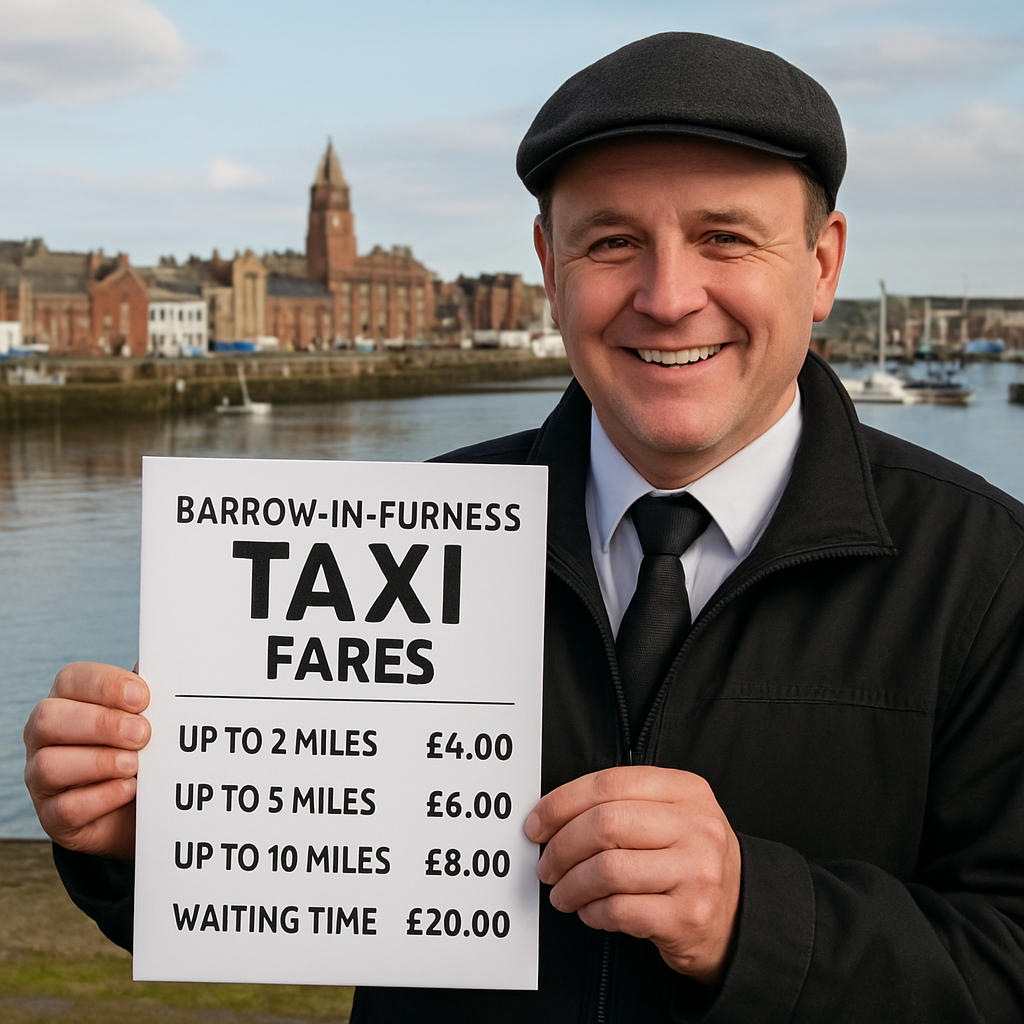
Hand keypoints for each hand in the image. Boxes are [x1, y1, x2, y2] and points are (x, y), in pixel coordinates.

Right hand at [24, 662, 150, 859]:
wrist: (142, 805)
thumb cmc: (141, 747)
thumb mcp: (146, 717)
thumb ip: (149, 695)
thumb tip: (169, 669)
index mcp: (67, 700)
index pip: (72, 679)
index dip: (106, 685)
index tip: (143, 697)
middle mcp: (44, 736)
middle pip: (49, 718)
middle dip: (101, 724)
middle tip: (143, 734)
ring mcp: (40, 778)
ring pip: (49, 764)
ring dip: (99, 762)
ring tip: (135, 764)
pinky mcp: (52, 816)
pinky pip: (65, 808)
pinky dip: (101, 797)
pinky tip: (129, 788)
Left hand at [525, 766, 740, 983]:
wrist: (740, 915)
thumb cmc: (688, 859)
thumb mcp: (672, 815)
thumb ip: (623, 805)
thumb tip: (551, 816)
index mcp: (686, 790)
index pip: (610, 783)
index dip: (562, 803)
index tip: (537, 824)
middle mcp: (696, 827)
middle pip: (605, 825)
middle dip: (561, 847)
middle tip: (546, 865)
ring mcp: (696, 872)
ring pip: (607, 870)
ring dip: (571, 885)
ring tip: (563, 893)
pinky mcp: (688, 917)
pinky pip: (619, 911)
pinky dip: (592, 913)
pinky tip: (590, 912)